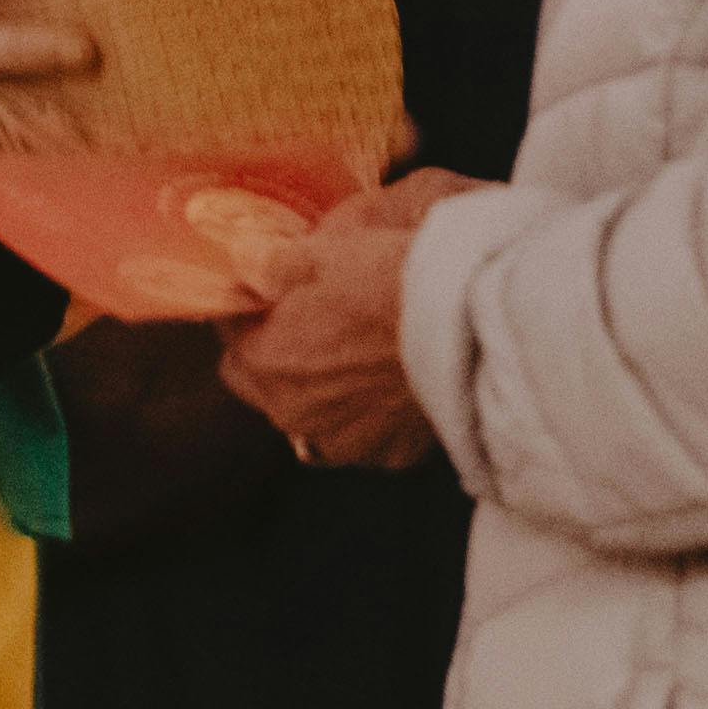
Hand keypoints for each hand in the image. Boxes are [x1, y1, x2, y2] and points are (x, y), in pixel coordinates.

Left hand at [219, 184, 461, 473]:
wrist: (475, 327)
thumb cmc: (395, 283)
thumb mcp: (326, 252)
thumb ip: (273, 264)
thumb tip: (243, 261)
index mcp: (266, 364)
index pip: (232, 340)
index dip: (253, 314)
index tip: (274, 296)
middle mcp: (297, 417)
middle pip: (265, 387)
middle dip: (278, 359)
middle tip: (313, 323)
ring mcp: (347, 443)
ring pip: (314, 420)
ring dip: (324, 394)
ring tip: (359, 356)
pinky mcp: (394, 455)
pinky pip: (368, 437)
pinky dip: (374, 415)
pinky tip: (396, 384)